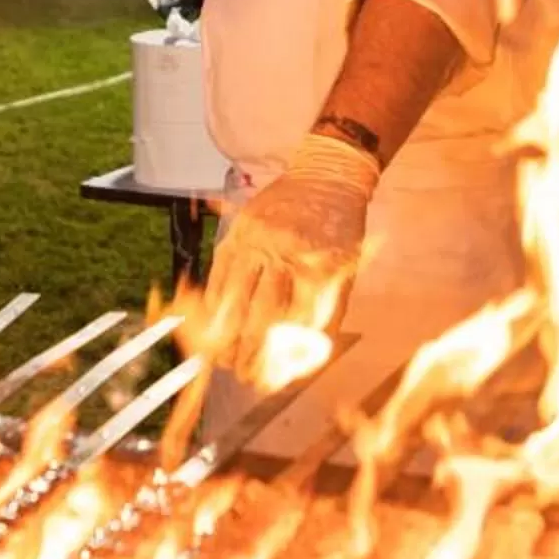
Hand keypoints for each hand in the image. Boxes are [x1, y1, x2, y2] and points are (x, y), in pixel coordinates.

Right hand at [192, 132, 379, 383]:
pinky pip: (218, 275)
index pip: (292, 328)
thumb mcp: (347, 272)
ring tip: (224, 361)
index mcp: (318, 267)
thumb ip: (326, 315)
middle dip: (248, 355)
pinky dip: (212, 305)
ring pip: (232, 300)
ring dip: (225, 336)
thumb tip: (301, 361)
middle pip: (258, 318)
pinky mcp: (238, 232)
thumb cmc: (340, 230)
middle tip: (245, 377)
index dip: (277, 360)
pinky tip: (212, 327)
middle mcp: (285, 255)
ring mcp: (257, 242)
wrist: (326, 176)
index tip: (268, 382)